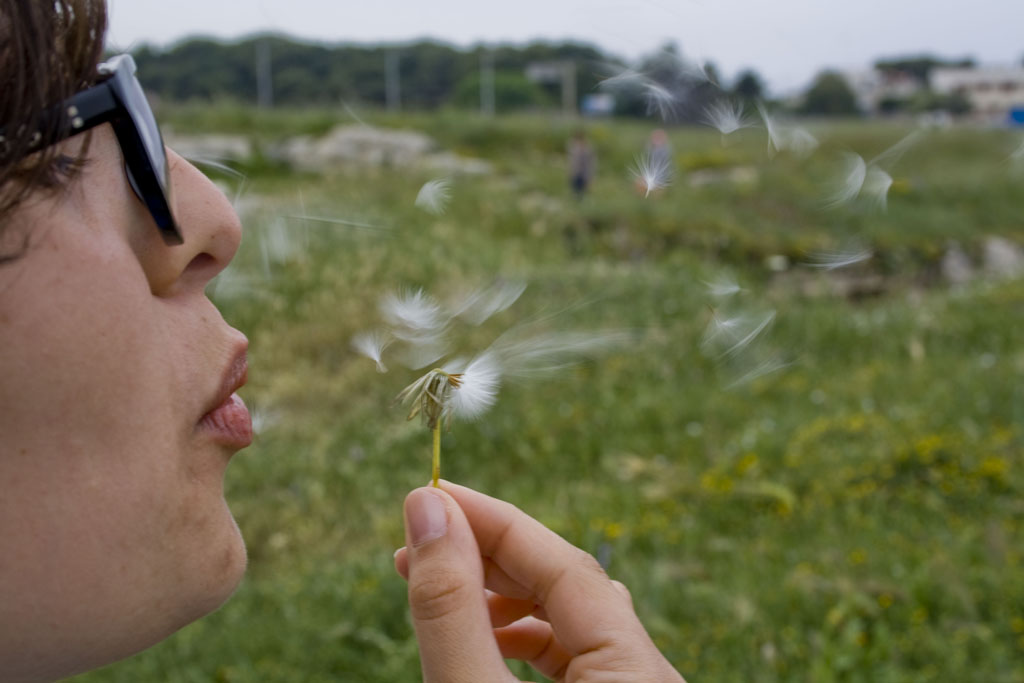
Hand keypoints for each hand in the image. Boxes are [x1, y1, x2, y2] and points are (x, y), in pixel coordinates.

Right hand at [394, 481, 685, 681]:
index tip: (428, 496)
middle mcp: (647, 679)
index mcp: (637, 672)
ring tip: (440, 591)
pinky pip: (572, 660)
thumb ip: (453, 608)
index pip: (563, 565)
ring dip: (501, 598)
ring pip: (569, 625)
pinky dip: (521, 639)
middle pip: (569, 589)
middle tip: (415, 543)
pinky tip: (481, 637)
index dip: (491, 521)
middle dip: (488, 558)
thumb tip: (427, 512)